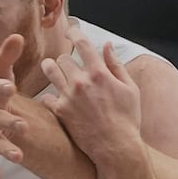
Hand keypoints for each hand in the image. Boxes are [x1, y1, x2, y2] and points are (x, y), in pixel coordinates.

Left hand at [39, 34, 142, 165]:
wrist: (116, 148)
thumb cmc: (127, 120)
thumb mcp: (130, 89)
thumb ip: (117, 65)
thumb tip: (108, 46)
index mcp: (99, 73)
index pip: (81, 43)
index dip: (73, 32)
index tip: (70, 31)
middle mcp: (81, 81)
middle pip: (63, 58)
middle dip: (66, 59)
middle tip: (69, 65)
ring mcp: (68, 96)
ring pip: (50, 71)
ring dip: (51, 69)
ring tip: (53, 71)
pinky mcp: (60, 112)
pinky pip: (47, 96)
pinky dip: (51, 96)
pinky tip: (57, 99)